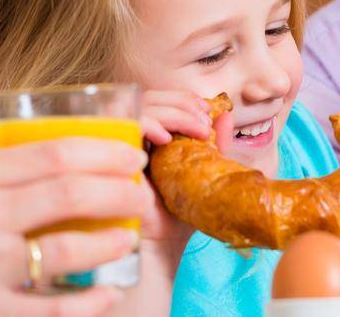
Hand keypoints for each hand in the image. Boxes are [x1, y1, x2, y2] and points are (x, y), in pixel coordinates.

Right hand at [0, 138, 149, 315]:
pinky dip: (89, 302)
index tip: (131, 155)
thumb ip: (3, 174)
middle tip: (141, 191)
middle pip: (69, 194)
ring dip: (112, 240)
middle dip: (119, 190)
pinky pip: (54, 310)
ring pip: (68, 249)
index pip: (52, 153)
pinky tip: (109, 293)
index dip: (103, 152)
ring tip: (129, 234)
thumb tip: (78, 158)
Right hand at [138, 90, 216, 275]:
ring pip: (140, 106)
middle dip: (183, 104)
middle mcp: (133, 134)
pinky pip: (126, 126)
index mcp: (152, 132)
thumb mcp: (204, 169)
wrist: (164, 242)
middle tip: (205, 122)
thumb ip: (216, 142)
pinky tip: (167, 140)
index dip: (184, 99)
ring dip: (173, 113)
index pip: (162, 99)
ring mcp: (120, 142)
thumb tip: (227, 115)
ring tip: (197, 131)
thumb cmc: (181, 209)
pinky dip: (148, 126)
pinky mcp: (112, 155)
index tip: (209, 111)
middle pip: (151, 98)